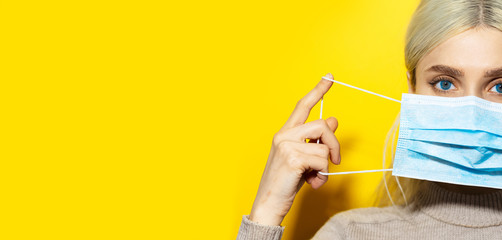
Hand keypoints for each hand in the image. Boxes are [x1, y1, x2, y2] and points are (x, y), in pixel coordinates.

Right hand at [249, 73, 340, 225]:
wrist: (268, 205)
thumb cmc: (285, 183)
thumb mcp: (302, 159)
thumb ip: (314, 141)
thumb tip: (333, 119)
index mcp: (284, 134)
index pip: (302, 106)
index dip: (317, 90)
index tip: (329, 77)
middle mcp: (283, 135)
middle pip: (322, 125)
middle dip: (334, 144)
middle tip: (336, 160)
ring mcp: (286, 146)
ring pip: (324, 145)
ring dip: (327, 164)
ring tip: (316, 177)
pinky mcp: (292, 158)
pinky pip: (322, 161)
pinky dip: (322, 175)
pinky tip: (312, 184)